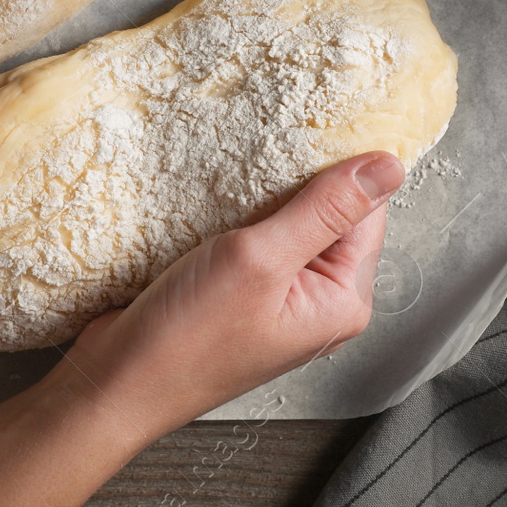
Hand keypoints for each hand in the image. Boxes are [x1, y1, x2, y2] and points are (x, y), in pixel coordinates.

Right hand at [0, 150, 403, 506]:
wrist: (115, 384)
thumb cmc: (188, 337)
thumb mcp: (261, 260)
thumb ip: (326, 209)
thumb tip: (391, 166)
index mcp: (343, 301)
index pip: (367, 213)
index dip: (343, 166)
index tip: (314, 121)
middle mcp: (318, 303)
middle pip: (330, 217)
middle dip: (300, 178)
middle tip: (272, 134)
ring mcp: (277, 301)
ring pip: (287, 224)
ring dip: (264, 194)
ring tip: (240, 160)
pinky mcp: (238, 296)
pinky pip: (253, 240)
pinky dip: (238, 215)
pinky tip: (217, 194)